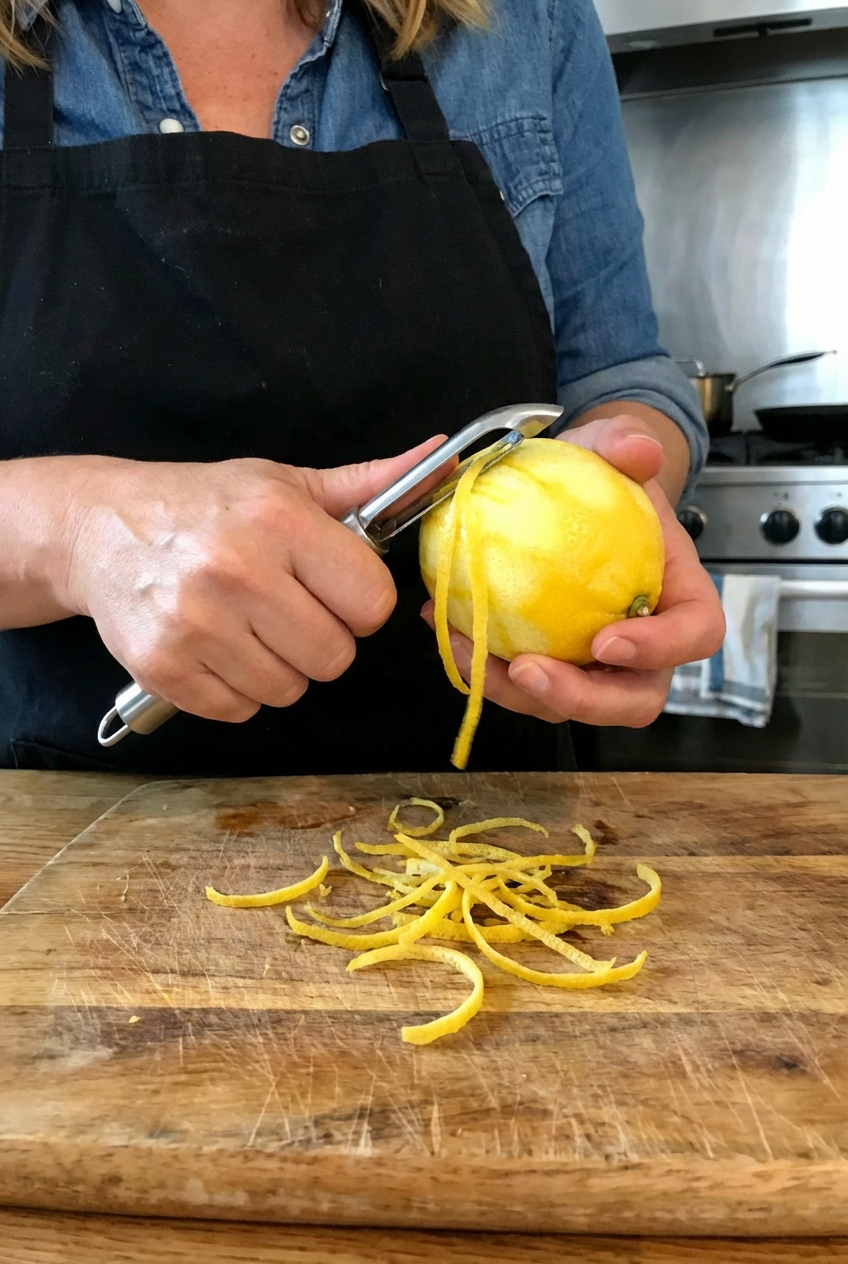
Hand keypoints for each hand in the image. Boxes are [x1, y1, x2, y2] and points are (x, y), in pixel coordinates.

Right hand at [65, 437, 446, 721]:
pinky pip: (240, 710)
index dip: (360, 602)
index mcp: (279, 521)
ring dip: (278, 668)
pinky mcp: (164, 667)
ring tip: (247, 626)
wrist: (99, 529)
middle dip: (320, 639)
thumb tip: (443, 458)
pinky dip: (236, 689)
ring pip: (289, 690)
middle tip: (286, 610)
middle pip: (334, 657)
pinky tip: (216, 647)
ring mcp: (196, 624)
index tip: (333, 589)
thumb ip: (366, 485)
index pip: (372, 602)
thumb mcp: (284, 483)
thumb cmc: (205, 505)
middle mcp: (237, 572)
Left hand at [421, 415, 724, 727]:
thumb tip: (638, 450)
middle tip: (525, 670)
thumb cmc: (605, 483)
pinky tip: (447, 630)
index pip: (694, 635)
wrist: (574, 497)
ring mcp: (597, 666)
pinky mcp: (552, 667)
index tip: (605, 640)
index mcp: (680, 597)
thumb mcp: (612, 449)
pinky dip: (483, 668)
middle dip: (580, 698)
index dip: (658, 649)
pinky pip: (523, 686)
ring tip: (465, 649)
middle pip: (633, 699)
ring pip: (569, 706)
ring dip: (514, 691)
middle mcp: (646, 646)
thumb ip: (625, 443)